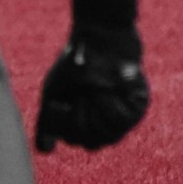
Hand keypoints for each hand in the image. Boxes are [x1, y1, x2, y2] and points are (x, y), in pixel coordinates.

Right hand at [35, 23, 149, 152]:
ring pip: (111, 135)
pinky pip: (126, 120)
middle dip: (83, 117)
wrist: (103, 33)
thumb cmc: (76, 60)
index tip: (62, 103)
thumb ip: (46, 121)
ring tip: (98, 90)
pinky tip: (113, 87)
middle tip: (82, 94)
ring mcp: (120, 116)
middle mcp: (102, 123)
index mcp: (80, 122)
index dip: (65, 124)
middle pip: (92, 142)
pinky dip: (114, 103)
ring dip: (100, 110)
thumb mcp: (53, 89)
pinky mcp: (137, 106)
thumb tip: (45, 150)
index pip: (73, 139)